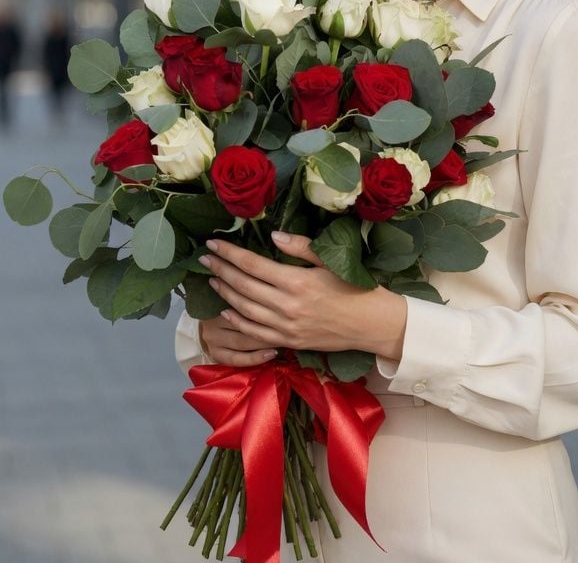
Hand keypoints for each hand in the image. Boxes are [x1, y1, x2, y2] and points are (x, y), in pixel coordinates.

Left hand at [200, 232, 406, 359]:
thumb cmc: (356, 287)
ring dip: (226, 294)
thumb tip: (274, 235)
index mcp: (297, 282)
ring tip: (212, 280)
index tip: (213, 245)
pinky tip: (228, 311)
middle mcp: (287, 306)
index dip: (230, 254)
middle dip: (221, 270)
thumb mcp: (330, 261)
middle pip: (244, 286)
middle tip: (204, 259)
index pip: (253, 265)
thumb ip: (300, 247)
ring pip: (245, 310)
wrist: (373, 324)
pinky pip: (256, 333)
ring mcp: (287, 327)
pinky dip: (238, 321)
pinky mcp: (290, 342)